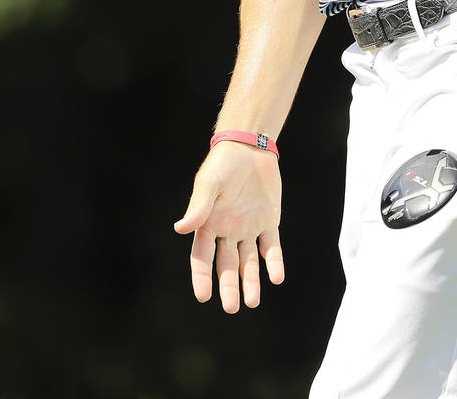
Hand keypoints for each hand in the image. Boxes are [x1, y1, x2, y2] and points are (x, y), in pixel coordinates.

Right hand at [174, 142, 283, 312]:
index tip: (203, 296)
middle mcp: (226, 231)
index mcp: (208, 224)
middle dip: (228, 287)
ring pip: (248, 261)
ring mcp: (248, 228)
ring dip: (250, 281)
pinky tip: (277, 277)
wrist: (250, 146)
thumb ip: (199, 207)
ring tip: (252, 302)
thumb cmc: (223, 163)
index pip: (202, 257)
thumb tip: (179, 229)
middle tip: (232, 308)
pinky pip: (270, 246)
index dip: (202, 277)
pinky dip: (273, 262)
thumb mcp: (209, 183)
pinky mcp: (268, 221)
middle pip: (226, 265)